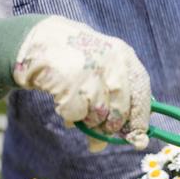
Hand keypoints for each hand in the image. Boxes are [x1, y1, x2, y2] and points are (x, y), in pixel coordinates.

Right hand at [0, 15, 150, 151]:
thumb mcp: (103, 70)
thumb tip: (130, 139)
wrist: (38, 40)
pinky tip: (63, 99)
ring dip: (88, 119)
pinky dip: (71, 114)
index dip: (140, 118)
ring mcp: (90, 70)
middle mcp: (111, 61)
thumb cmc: (76, 60)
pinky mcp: (69, 80)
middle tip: (101, 128)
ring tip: (79, 104)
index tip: (138, 137)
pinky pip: (76, 113)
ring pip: (98, 114)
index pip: (141, 92)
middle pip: (120, 109)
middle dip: (111, 125)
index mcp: (125, 56)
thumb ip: (117, 99)